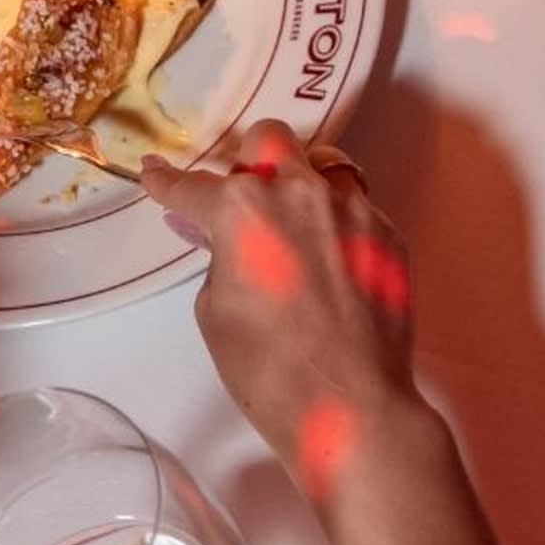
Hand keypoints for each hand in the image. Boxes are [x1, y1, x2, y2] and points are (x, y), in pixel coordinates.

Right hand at [141, 120, 425, 502]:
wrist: (353, 406)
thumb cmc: (267, 369)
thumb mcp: (214, 312)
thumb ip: (219, 259)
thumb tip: (229, 241)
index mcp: (243, 208)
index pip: (193, 186)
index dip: (167, 182)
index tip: (155, 174)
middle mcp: (299, 191)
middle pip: (269, 138)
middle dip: (251, 161)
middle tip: (248, 205)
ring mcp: (352, 208)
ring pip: (324, 164)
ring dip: (304, 184)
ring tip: (300, 228)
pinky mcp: (389, 233)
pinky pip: (357, 207)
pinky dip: (338, 225)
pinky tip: (335, 266)